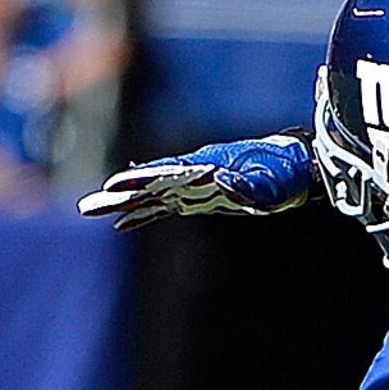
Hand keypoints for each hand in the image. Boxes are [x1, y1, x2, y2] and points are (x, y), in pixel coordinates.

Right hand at [79, 134, 314, 228]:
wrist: (299, 167)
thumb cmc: (286, 174)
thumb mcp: (272, 182)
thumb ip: (248, 185)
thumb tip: (221, 182)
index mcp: (207, 166)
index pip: (166, 174)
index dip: (140, 181)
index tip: (115, 187)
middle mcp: (195, 173)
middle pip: (150, 184)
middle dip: (121, 194)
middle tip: (88, 205)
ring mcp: (195, 186)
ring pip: (152, 195)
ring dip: (124, 203)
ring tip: (93, 209)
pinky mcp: (200, 198)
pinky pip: (165, 206)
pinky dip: (144, 214)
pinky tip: (124, 224)